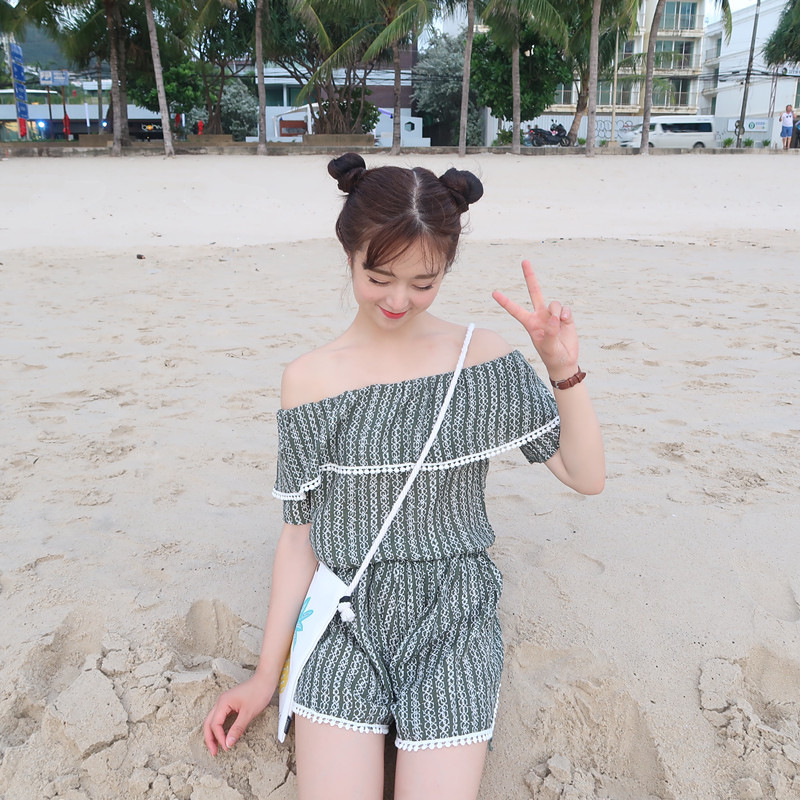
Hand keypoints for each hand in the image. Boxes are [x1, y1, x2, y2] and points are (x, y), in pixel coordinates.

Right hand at [203, 672, 274, 755]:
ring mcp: (224, 702)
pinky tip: (223, 735)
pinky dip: (219, 728)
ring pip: (213, 720)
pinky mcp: (230, 704)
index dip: (219, 737)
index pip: (215, 724)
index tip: (227, 747)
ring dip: (213, 734)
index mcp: (223, 702)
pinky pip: (220, 718)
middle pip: (208, 723)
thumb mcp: (248, 713)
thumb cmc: (258, 692)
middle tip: (214, 752)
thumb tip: (228, 743)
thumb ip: (237, 729)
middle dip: (210, 738)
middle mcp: (221, 702)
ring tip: (216, 746)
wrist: (265, 680)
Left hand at [492, 260, 578, 376]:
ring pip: (554, 303)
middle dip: (530, 276)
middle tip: (524, 261)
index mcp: (529, 323)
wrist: (566, 361)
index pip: (515, 310)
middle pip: (535, 292)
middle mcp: (540, 315)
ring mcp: (552, 315)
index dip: (505, 302)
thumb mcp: (548, 347)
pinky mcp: (565, 316)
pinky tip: (565, 322)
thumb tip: (553, 318)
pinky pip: (564, 308)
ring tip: (558, 325)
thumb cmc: (552, 356)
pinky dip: (565, 314)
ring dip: (556, 312)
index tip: (494, 293)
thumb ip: (550, 333)